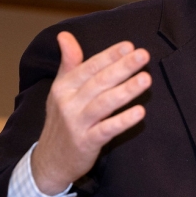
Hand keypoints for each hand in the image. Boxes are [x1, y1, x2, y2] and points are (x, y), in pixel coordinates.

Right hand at [30, 32, 151, 194]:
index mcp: (64, 87)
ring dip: (126, 90)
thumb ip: (68, 64)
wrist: (49, 161)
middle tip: (143, 55)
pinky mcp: (86, 143)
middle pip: (99, 81)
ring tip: (146, 79)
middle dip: (122, 67)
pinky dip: (123, 121)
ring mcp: (77, 124)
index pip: (89, 67)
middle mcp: (68, 103)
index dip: (110, 55)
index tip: (129, 46)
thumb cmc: (61, 122)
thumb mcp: (60, 91)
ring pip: (104, 103)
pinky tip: (140, 112)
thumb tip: (65, 35)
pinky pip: (106, 130)